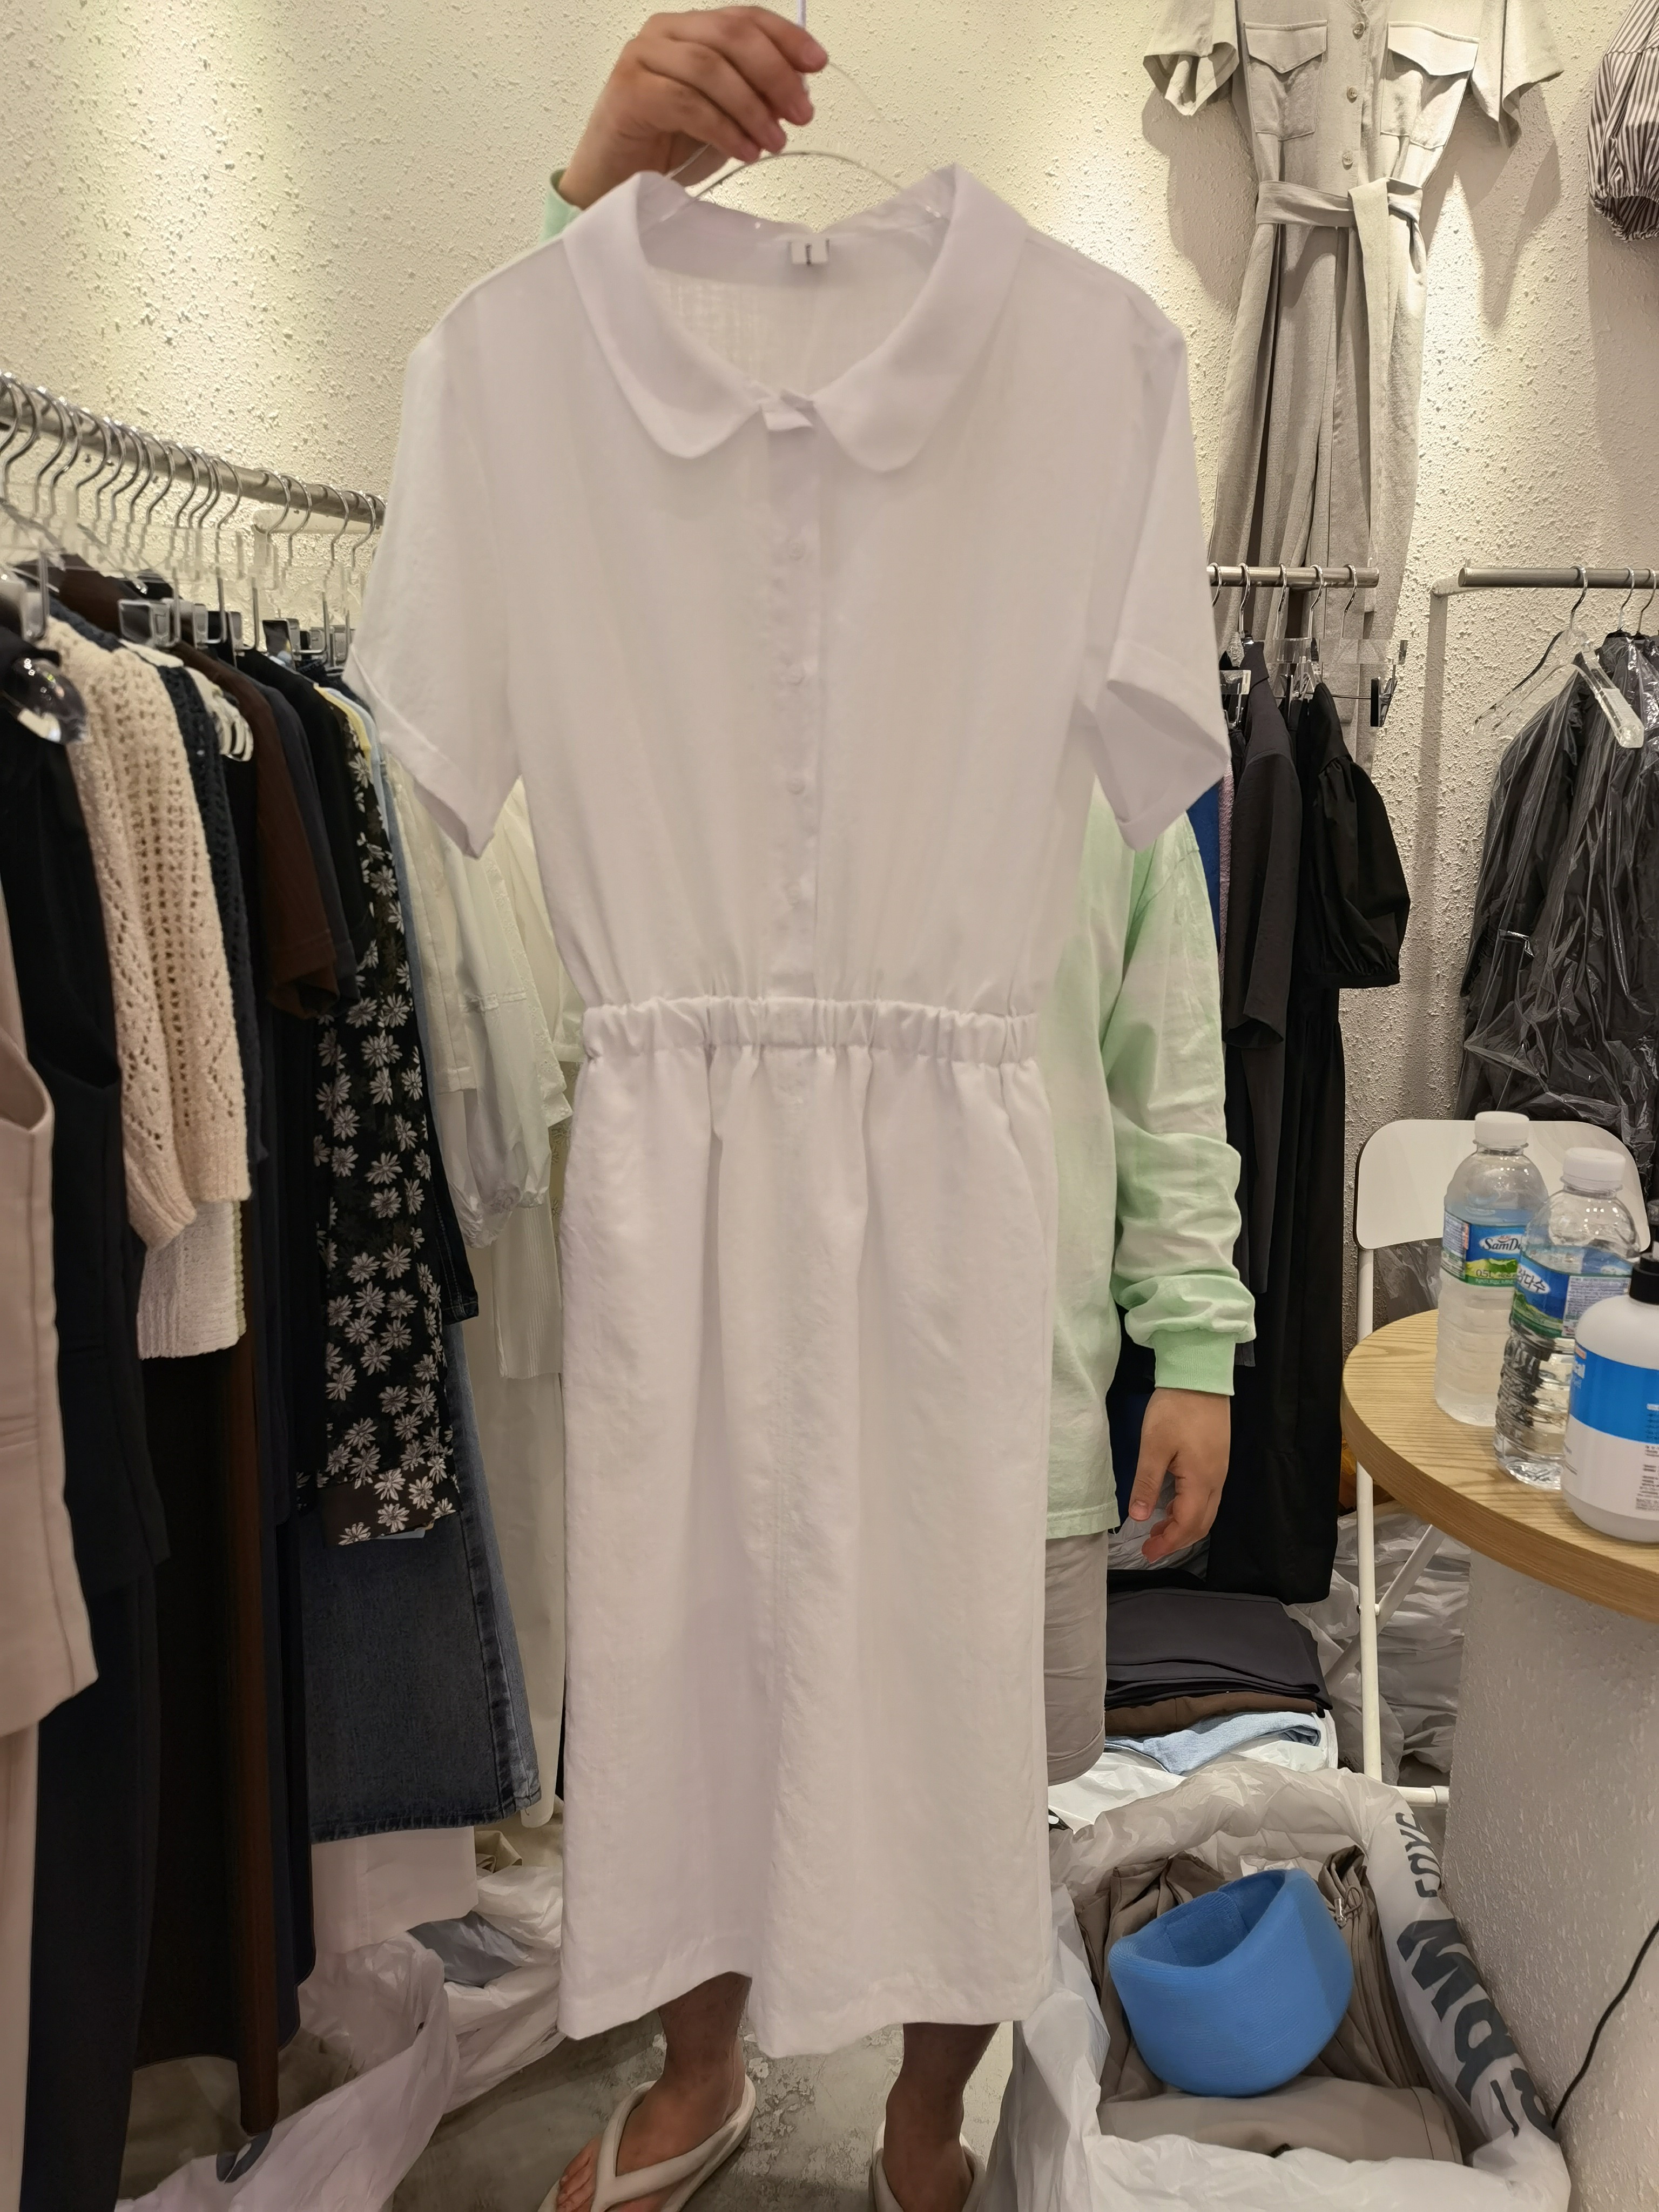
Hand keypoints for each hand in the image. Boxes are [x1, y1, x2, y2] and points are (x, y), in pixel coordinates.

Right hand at [560, 7, 827, 208]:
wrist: (612, 185)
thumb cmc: (665, 151)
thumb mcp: (724, 120)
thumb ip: (754, 99)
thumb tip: (797, 92)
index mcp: (689, 30)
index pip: (743, 18)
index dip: (785, 37)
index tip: (817, 64)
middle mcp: (664, 34)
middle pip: (730, 35)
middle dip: (774, 74)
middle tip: (801, 114)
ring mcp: (642, 58)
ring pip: (710, 67)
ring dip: (751, 107)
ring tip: (773, 142)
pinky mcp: (630, 91)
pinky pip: (687, 102)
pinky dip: (723, 128)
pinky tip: (745, 151)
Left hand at [1125, 1388, 1230, 1564]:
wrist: (1201, 1377)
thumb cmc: (1175, 1409)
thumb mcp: (1154, 1446)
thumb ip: (1147, 1484)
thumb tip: (1139, 1518)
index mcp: (1201, 1480)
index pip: (1187, 1524)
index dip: (1168, 1543)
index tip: (1147, 1553)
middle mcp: (1216, 1481)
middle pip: (1201, 1524)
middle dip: (1176, 1540)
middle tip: (1150, 1548)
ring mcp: (1220, 1470)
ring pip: (1206, 1511)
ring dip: (1183, 1525)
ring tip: (1157, 1530)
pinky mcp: (1217, 1460)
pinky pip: (1207, 1496)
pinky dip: (1190, 1509)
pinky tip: (1172, 1505)